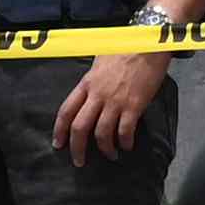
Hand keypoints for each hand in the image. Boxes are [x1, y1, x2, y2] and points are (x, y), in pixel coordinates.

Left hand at [55, 49, 169, 160]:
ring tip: (110, 155)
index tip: (58, 144)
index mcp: (86, 84)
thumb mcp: (99, 64)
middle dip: (77, 148)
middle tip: (79, 161)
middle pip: (79, 127)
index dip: (59, 130)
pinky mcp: (133, 105)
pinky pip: (125, 130)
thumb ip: (93, 82)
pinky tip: (127, 145)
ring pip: (101, 133)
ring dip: (105, 148)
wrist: (146, 43)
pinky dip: (125, 142)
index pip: (66, 111)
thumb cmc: (124, 49)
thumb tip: (90, 96)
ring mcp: (115, 101)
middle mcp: (97, 95)